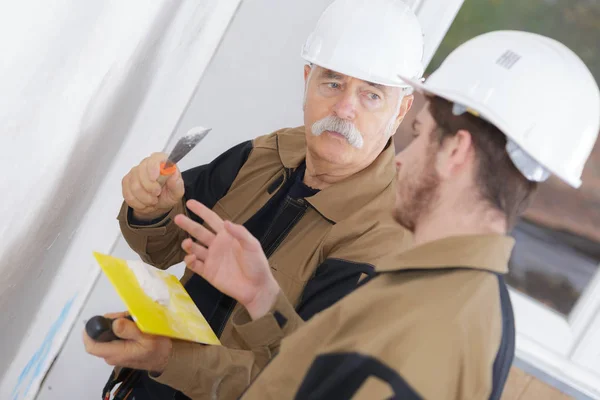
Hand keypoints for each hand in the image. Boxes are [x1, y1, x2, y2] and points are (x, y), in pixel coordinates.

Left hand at [83, 312, 171, 372]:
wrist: (166, 357)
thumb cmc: (157, 347)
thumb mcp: (147, 336)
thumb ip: (129, 330)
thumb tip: (114, 323)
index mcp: (116, 352)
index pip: (92, 346)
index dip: (89, 333)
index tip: (98, 320)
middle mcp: (112, 355)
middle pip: (99, 338)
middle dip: (108, 324)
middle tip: (124, 316)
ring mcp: (115, 354)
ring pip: (106, 337)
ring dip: (115, 326)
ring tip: (131, 320)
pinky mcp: (120, 351)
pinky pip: (113, 339)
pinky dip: (119, 330)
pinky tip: (132, 327)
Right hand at [122, 153, 184, 220]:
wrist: (157, 204)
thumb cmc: (168, 194)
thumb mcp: (177, 192)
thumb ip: (177, 183)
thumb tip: (173, 174)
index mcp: (161, 162)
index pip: (155, 158)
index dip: (153, 168)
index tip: (154, 179)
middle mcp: (146, 164)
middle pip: (141, 172)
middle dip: (149, 188)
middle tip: (157, 195)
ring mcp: (135, 172)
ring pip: (134, 186)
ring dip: (144, 198)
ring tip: (152, 201)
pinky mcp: (126, 181)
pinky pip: (128, 194)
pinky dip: (137, 202)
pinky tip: (144, 203)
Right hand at [174, 200, 280, 319]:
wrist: (256, 288)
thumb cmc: (257, 264)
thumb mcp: (252, 245)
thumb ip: (239, 233)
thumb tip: (225, 222)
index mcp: (227, 236)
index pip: (212, 220)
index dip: (201, 211)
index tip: (190, 203)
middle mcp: (217, 245)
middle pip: (199, 232)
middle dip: (188, 224)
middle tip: (177, 218)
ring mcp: (211, 259)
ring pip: (194, 248)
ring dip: (188, 244)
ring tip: (187, 243)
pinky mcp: (208, 272)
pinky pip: (194, 265)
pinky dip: (189, 261)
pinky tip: (191, 258)